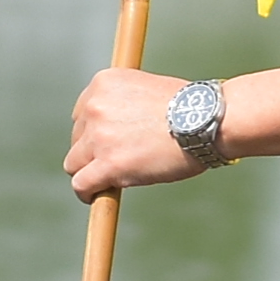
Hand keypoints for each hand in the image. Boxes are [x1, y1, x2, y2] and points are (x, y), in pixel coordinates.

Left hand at [67, 67, 205, 198]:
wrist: (205, 120)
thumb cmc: (189, 107)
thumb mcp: (147, 88)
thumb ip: (126, 103)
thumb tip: (118, 128)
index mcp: (103, 82)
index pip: (82, 112)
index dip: (94, 130)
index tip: (109, 142)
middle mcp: (95, 106)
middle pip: (77, 138)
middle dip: (93, 150)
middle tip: (117, 160)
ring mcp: (99, 136)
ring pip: (74, 163)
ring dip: (89, 171)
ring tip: (106, 180)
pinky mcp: (108, 164)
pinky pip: (81, 184)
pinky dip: (86, 193)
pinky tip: (95, 197)